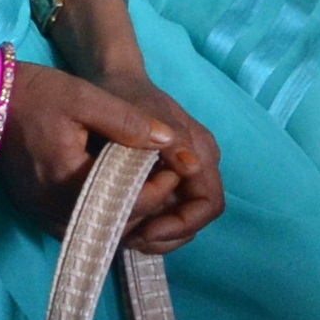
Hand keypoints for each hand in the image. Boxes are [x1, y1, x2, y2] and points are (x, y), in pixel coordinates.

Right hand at [0, 60, 221, 251]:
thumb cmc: (35, 94)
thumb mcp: (85, 98)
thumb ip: (128, 122)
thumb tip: (170, 140)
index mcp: (65, 182)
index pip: (125, 204)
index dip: (157, 191)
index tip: (174, 169)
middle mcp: (51, 209)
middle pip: (114, 225)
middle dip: (147, 206)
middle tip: (166, 179)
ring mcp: (41, 214)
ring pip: (98, 230)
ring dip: (127, 214)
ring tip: (149, 186)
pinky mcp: (37, 211)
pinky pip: (81, 224)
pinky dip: (105, 214)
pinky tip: (121, 194)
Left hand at [81, 67, 226, 253]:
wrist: (111, 80)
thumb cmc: (126, 95)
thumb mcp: (142, 113)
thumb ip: (168, 140)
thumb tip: (191, 169)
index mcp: (201, 152)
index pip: (208, 205)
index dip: (182, 224)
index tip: (146, 230)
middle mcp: (199, 167)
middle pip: (195, 220)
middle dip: (166, 236)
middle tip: (129, 239)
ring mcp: (182, 175)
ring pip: (178, 221)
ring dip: (154, 235)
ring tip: (123, 234)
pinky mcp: (164, 180)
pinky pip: (164, 212)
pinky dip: (146, 224)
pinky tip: (122, 222)